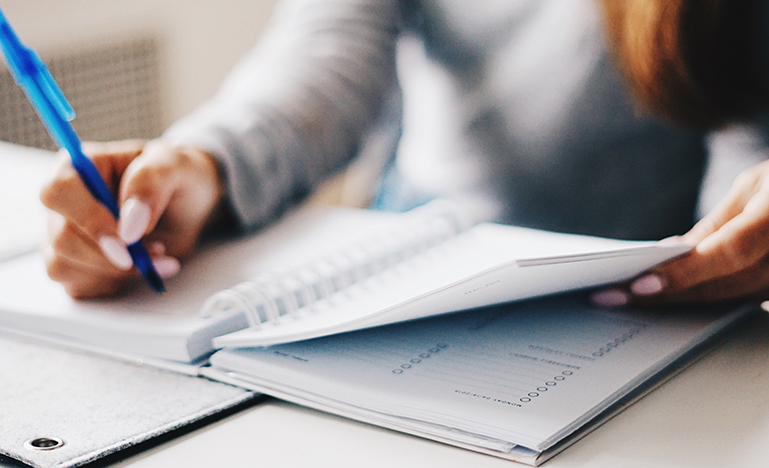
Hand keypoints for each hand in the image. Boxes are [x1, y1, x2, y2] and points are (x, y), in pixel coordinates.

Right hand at [40, 139, 224, 297]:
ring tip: (156, 254)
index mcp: (79, 166)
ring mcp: (65, 234)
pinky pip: (76, 285)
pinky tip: (140, 268)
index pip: (59, 192)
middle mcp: (65, 202)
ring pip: (64, 266)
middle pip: (62, 238)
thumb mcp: (175, 165)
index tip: (128, 239)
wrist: (190, 204)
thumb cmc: (178, 176)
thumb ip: (150, 183)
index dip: (89, 220)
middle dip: (112, 255)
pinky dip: (113, 284)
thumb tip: (129, 225)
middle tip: (158, 250)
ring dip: (116, 272)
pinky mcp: (75, 264)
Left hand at [592, 159, 768, 306]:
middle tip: (615, 297)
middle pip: (725, 285)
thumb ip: (718, 224)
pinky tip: (674, 298)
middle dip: (668, 293)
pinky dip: (710, 299)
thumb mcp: (756, 185)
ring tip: (632, 299)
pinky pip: (749, 300)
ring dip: (683, 301)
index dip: (684, 273)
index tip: (640, 286)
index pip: (729, 252)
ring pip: (735, 299)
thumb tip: (674, 253)